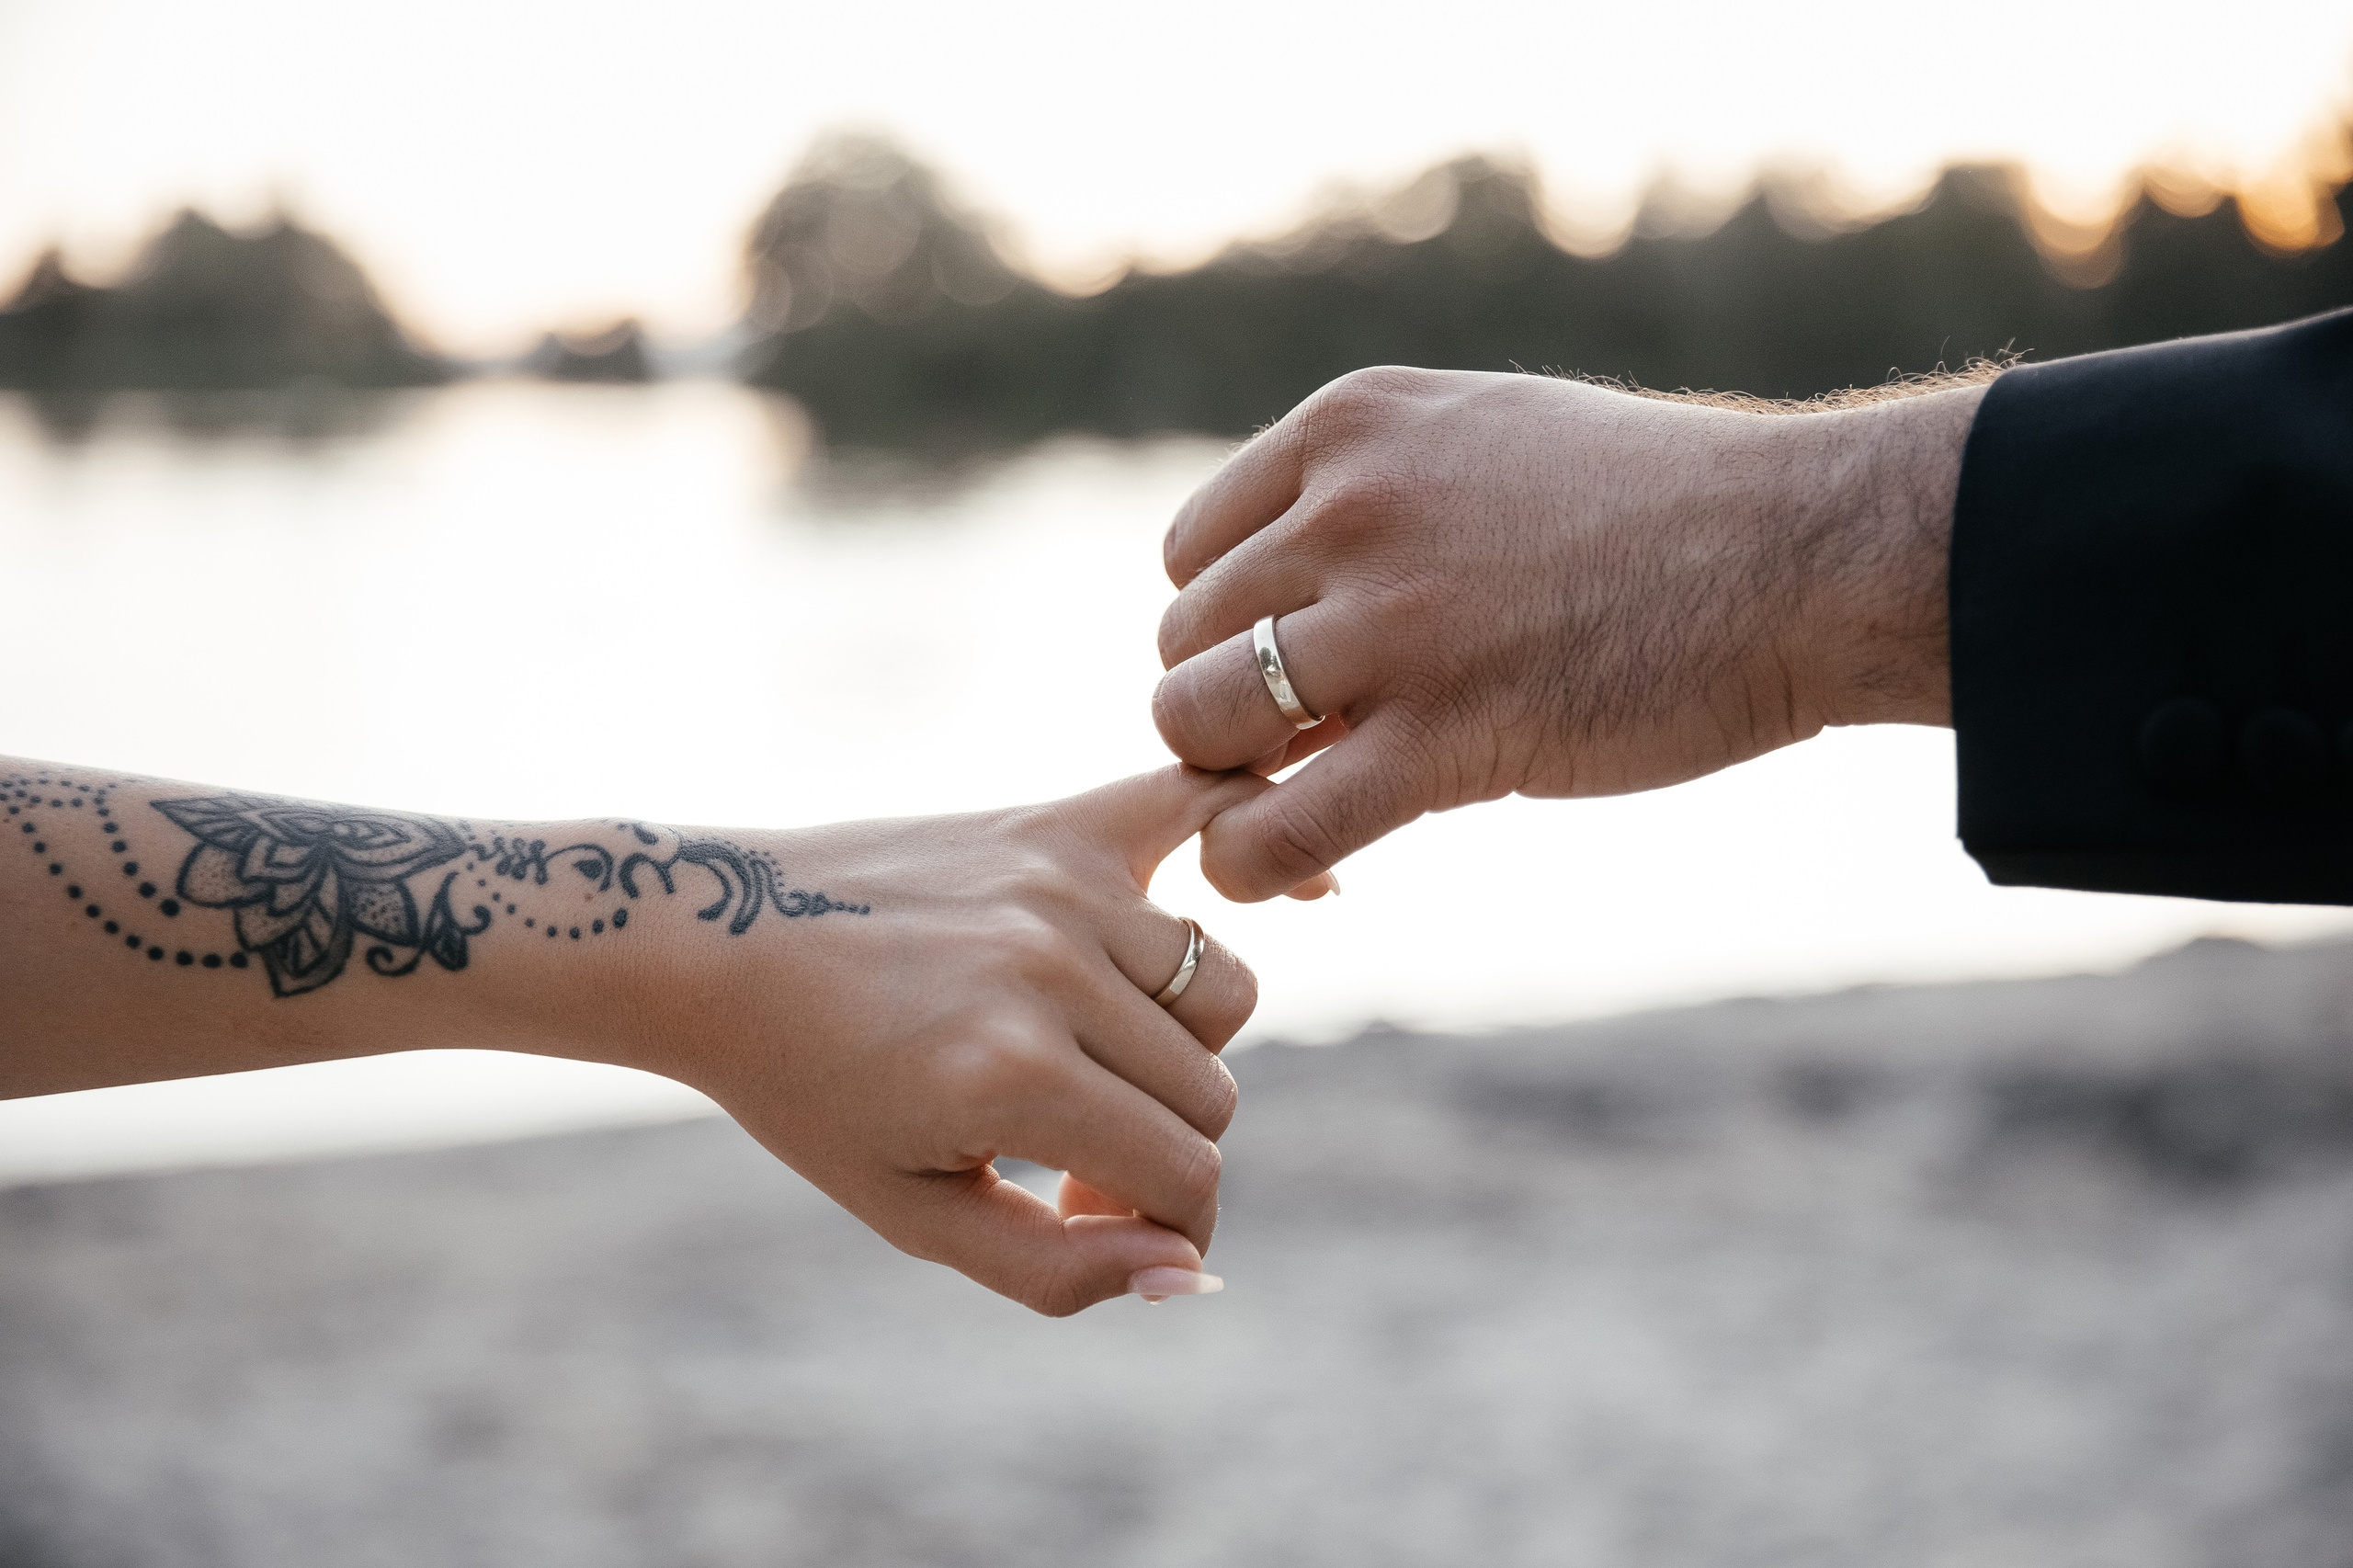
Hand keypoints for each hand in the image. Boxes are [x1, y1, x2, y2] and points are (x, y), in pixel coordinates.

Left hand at [622, 766, 1266, 1315]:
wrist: (713, 940)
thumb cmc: (806, 1092)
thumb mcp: (912, 1214)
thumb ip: (1056, 1270)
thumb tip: (1194, 1273)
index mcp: (1014, 1078)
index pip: (1188, 1175)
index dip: (1165, 1224)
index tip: (1095, 1218)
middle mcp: (1051, 971)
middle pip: (1212, 1090)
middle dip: (1159, 1145)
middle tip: (1065, 1153)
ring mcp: (1061, 887)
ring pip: (1221, 990)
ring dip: (1177, 1046)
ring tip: (1090, 1059)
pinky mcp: (1056, 825)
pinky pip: (1201, 806)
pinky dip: (1258, 830)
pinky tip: (1313, 886)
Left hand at [1150, 367, 1983, 899]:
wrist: (1805, 554)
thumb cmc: (1662, 511)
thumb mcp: (1487, 447)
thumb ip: (1370, 505)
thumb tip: (1277, 617)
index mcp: (1352, 429)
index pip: (1193, 552)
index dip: (1230, 631)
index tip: (1298, 676)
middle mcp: (1350, 509)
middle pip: (1183, 641)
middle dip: (1232, 709)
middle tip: (1311, 756)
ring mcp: (1393, 621)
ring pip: (1196, 723)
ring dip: (1236, 782)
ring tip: (1315, 801)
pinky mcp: (1446, 738)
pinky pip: (1271, 830)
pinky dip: (1255, 867)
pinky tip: (1303, 877)